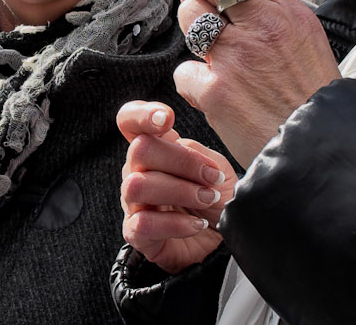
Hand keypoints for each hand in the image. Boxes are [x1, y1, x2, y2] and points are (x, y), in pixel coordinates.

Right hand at [117, 101, 232, 273]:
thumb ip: (193, 151)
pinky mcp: (136, 234)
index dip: (140, 114)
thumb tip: (178, 146)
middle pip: (140, 149)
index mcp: (156, 150)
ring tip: (207, 200)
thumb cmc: (218, 200)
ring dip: (180, 192)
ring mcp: (134, 203)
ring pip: (138, 185)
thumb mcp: (215, 168)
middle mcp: (137, 172)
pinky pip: (143, 223)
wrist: (225, 242)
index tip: (167, 119)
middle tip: (211, 178)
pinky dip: (176, 224)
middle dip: (182, 162)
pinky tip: (197, 225)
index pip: (129, 121)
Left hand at [174, 0, 340, 161]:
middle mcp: (261, 25)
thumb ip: (274, 12)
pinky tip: (219, 99)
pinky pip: (184, 72)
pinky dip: (196, 87)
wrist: (320, 151)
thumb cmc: (312, 99)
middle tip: (201, 11)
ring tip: (218, 61)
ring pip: (188, 17)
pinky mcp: (215, 91)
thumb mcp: (307, 39)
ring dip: (196, 40)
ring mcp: (235, 56)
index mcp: (286, 10)